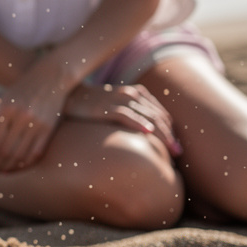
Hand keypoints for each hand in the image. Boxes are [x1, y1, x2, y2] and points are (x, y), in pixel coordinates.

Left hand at [0, 57, 75, 175]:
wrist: (51, 77)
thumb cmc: (23, 90)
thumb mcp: (5, 101)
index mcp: (5, 110)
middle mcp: (20, 117)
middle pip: (4, 151)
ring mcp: (36, 123)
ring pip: (19, 154)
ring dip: (8, 168)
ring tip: (0, 174)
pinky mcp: (49, 128)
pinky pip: (36, 153)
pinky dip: (25, 163)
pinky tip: (16, 168)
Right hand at [64, 83, 180, 155]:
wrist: (68, 96)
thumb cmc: (94, 106)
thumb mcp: (116, 107)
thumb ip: (132, 115)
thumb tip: (147, 135)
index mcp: (137, 93)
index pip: (160, 113)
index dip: (170, 130)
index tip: (175, 147)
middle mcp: (131, 94)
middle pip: (158, 117)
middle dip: (170, 135)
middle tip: (178, 153)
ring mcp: (118, 100)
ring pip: (147, 117)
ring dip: (162, 134)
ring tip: (171, 149)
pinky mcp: (105, 107)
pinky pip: (126, 116)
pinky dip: (139, 123)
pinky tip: (148, 133)